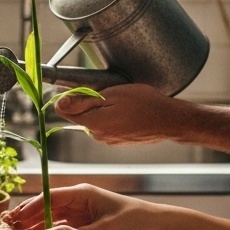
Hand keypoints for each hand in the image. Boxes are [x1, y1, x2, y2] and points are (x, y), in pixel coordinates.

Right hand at [6, 184, 151, 229]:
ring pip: (51, 221)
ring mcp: (80, 215)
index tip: (17, 217)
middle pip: (46, 209)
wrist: (155, 229)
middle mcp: (78, 203)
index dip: (31, 208)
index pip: (50, 198)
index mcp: (82, 194)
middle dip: (28, 219)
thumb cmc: (133, 221)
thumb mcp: (106, 227)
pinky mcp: (84, 228)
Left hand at [56, 83, 185, 144]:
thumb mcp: (112, 94)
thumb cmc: (145, 104)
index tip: (79, 89)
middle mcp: (99, 136)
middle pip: (82, 115)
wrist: (169, 120)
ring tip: (121, 101)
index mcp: (94, 124)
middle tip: (108, 92)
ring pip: (95, 120)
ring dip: (102, 109)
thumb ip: (84, 101)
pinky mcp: (118, 141)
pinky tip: (127, 110)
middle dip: (89, 102)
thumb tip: (60, 104)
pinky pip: (107, 125)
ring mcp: (109, 140)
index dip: (68, 98)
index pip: (66, 112)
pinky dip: (112, 116)